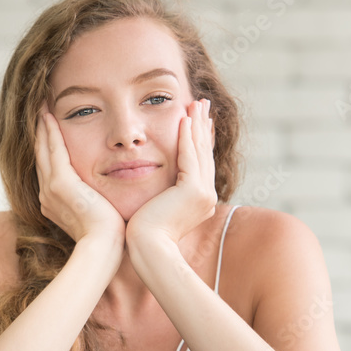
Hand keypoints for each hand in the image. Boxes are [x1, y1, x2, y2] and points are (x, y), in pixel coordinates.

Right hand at [34, 105, 124, 246]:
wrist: (104, 248)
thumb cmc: (109, 236)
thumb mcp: (99, 215)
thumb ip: (98, 201)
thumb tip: (108, 197)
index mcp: (54, 202)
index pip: (49, 168)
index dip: (47, 147)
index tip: (49, 129)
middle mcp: (46, 194)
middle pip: (41, 156)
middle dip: (40, 133)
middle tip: (40, 112)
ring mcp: (51, 189)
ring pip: (44, 150)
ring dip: (43, 128)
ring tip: (41, 108)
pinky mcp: (61, 183)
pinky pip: (54, 150)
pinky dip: (51, 132)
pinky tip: (50, 116)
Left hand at [126, 98, 216, 248]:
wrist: (147, 249)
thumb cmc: (143, 233)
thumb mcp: (157, 208)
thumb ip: (161, 195)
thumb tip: (154, 186)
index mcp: (199, 200)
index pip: (200, 161)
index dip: (199, 138)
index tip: (196, 118)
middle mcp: (206, 196)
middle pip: (204, 152)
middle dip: (202, 125)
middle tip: (202, 102)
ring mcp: (203, 193)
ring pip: (199, 151)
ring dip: (197, 124)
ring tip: (196, 103)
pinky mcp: (194, 190)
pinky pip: (189, 157)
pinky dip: (186, 137)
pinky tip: (184, 119)